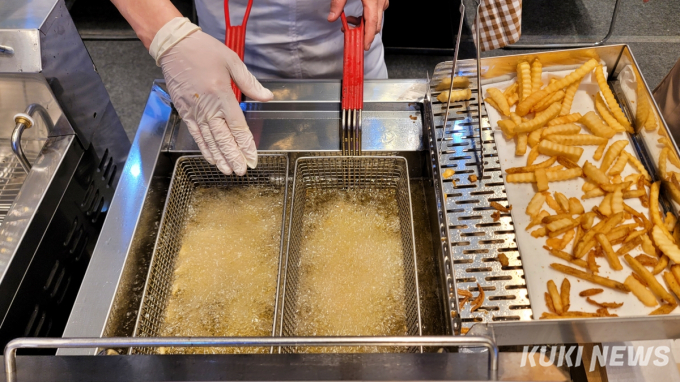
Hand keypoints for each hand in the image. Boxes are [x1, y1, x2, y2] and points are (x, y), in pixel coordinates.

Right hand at [151, 19, 272, 174]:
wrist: (174, 45)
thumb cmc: (203, 50)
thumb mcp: (232, 62)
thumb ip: (250, 83)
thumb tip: (267, 97)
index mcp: (222, 94)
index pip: (237, 126)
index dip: (245, 145)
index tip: (252, 157)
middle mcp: (208, 106)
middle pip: (223, 138)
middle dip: (234, 156)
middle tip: (242, 171)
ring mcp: (194, 110)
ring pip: (209, 140)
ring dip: (220, 157)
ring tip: (228, 170)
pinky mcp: (184, 111)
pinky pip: (195, 134)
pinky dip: (204, 147)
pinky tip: (211, 158)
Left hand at [328, 0, 389, 49]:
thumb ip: (338, 3)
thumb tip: (332, 17)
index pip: (372, 23)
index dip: (368, 37)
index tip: (364, 46)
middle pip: (376, 23)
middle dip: (365, 32)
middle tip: (351, 34)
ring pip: (378, 18)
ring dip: (365, 24)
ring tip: (351, 21)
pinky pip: (377, 10)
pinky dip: (368, 16)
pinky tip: (359, 13)